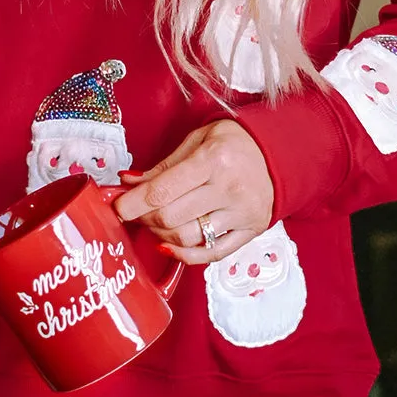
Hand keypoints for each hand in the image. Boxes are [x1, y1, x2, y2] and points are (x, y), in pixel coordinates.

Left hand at [113, 120, 274, 264]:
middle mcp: (229, 189)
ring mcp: (242, 214)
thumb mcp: (198, 141)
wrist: (280, 153)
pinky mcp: (251, 231)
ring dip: (161, 235)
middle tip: (135, 211)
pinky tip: (169, 245)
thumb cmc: (235, 143)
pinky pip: (212, 254)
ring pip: (187, 238)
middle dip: (143, 218)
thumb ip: (163, 166)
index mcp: (213, 160)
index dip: (132, 204)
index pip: (162, 191)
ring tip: (155, 223)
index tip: (116, 207)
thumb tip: (128, 182)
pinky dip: (186, 255)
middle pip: (170, 218)